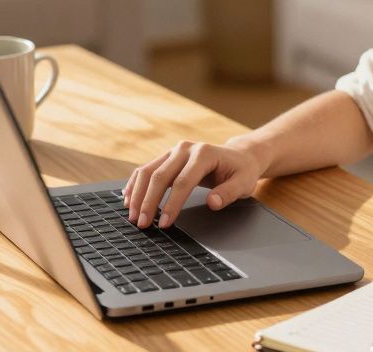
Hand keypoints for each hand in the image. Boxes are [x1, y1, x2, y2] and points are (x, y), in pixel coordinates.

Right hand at [122, 139, 265, 228]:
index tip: (164, 223)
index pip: (182, 181)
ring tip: (132, 215)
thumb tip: (213, 202)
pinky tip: (128, 198)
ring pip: (148, 171)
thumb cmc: (241, 171)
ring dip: (137, 194)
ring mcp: (174, 151)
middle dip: (148, 202)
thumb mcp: (244, 183)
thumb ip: (229, 193)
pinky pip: (146, 169)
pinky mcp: (167, 157)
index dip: (172, 204)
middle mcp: (185, 149)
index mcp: (204, 153)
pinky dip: (135, 184)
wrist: (238, 156)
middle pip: (160, 176)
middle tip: (142, 224)